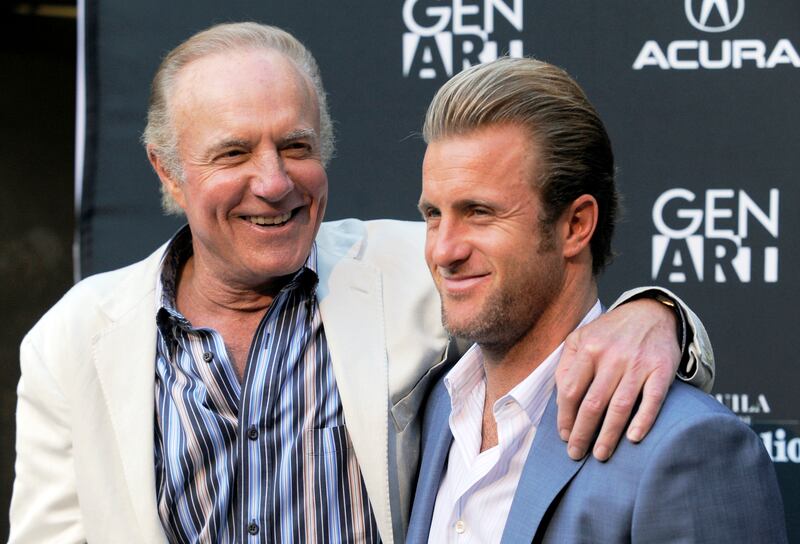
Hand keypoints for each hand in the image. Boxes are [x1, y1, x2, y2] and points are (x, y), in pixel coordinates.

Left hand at [555, 298, 680, 460]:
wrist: (651, 313)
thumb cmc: (610, 333)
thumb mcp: (581, 338)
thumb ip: (567, 366)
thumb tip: (561, 401)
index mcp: (588, 349)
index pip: (571, 391)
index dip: (565, 417)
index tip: (564, 436)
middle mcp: (612, 356)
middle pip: (593, 403)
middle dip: (582, 433)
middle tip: (576, 454)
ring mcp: (638, 363)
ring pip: (620, 406)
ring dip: (609, 435)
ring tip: (600, 454)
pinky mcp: (662, 369)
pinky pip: (652, 399)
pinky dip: (643, 420)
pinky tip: (633, 438)